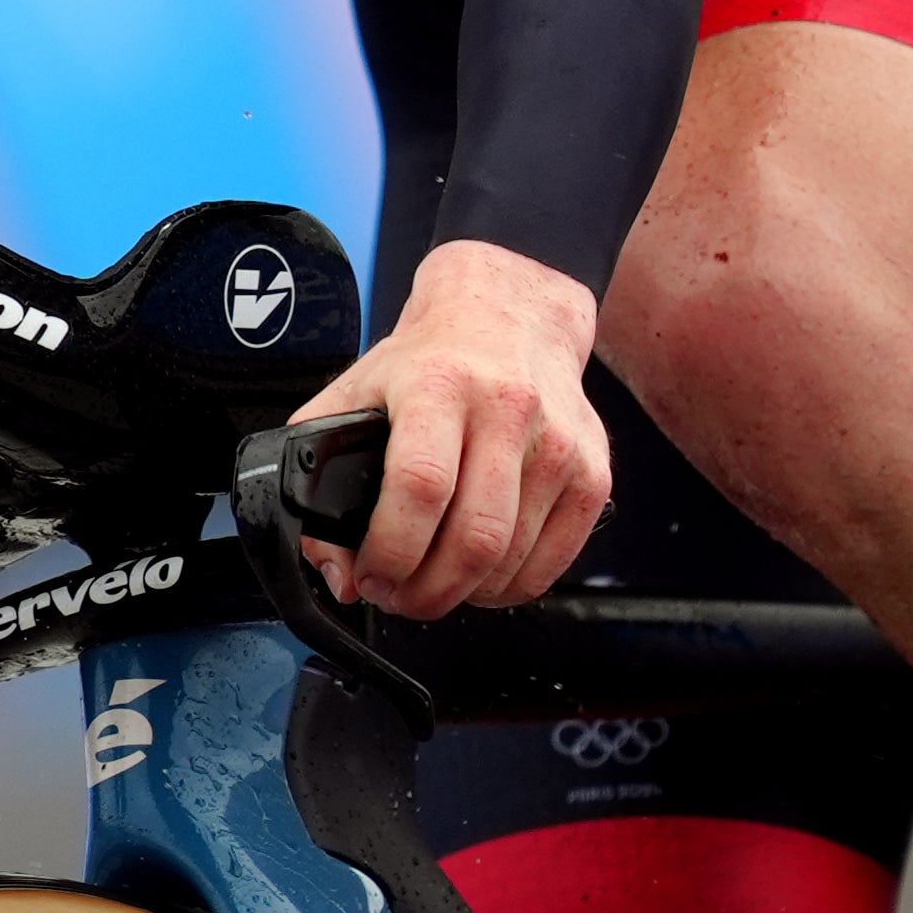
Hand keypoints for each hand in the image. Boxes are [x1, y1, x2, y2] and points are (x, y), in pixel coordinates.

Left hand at [287, 239, 612, 619]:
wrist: (511, 316)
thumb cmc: (431, 361)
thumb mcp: (356, 392)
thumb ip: (318, 473)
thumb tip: (335, 570)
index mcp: (439, 385)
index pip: (420, 484)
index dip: (392, 549)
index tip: (370, 574)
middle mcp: (507, 409)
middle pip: (474, 536)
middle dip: (426, 591)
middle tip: (398, 597)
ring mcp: (559, 442)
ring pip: (513, 557)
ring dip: (464, 595)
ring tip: (432, 586)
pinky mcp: (593, 470)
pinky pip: (554, 560)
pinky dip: (511, 588)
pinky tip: (481, 578)